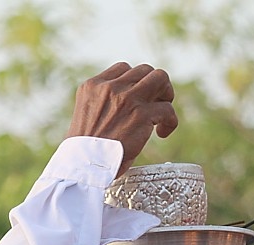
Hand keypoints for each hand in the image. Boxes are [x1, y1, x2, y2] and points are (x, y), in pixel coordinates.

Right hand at [66, 62, 177, 176]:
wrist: (83, 166)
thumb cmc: (84, 151)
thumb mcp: (87, 116)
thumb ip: (103, 104)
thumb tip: (126, 107)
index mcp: (93, 86)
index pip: (123, 69)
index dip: (134, 83)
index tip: (136, 100)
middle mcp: (110, 87)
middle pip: (144, 70)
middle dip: (153, 86)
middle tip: (153, 106)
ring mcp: (127, 98)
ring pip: (160, 78)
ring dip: (165, 94)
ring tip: (161, 113)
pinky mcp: (142, 114)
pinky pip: (167, 109)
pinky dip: (170, 121)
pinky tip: (162, 133)